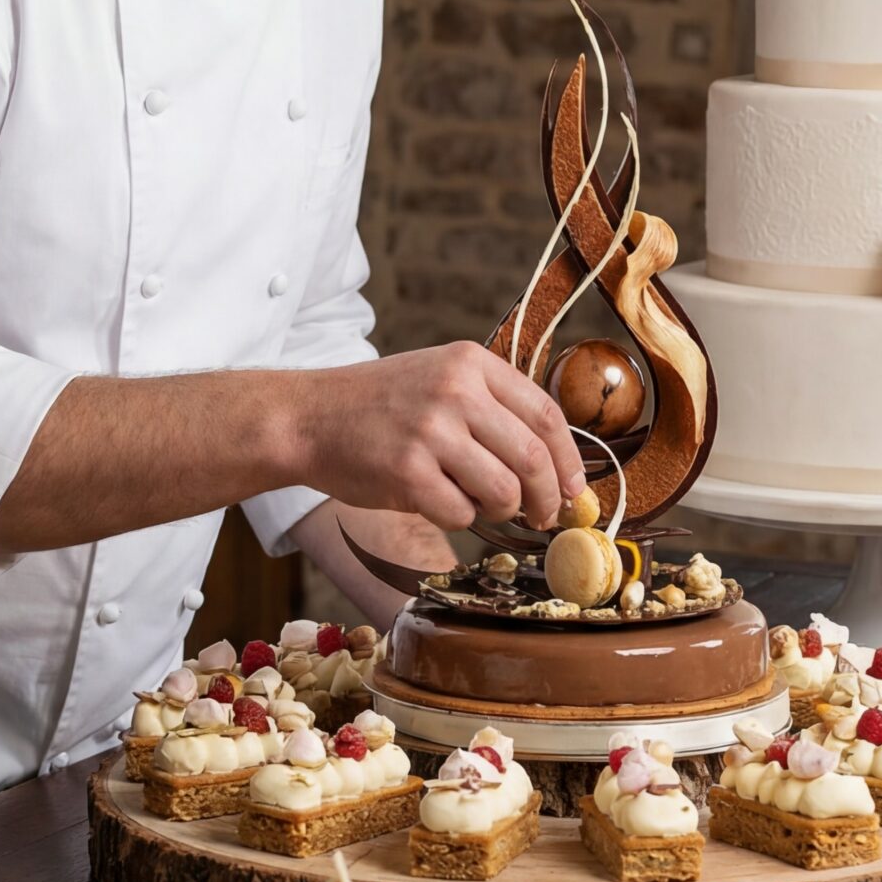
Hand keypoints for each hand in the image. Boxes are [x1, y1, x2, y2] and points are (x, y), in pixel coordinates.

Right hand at [288, 344, 585, 532]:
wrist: (308, 417)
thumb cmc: (379, 405)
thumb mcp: (439, 377)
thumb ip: (492, 406)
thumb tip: (555, 461)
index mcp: (470, 363)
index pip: (546, 414)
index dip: (568, 460)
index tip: (574, 487)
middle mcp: (455, 391)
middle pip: (533, 457)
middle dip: (547, 497)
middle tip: (544, 516)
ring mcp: (430, 431)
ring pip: (503, 491)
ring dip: (504, 511)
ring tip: (486, 507)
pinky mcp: (407, 472)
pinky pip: (460, 514)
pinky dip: (459, 519)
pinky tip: (440, 503)